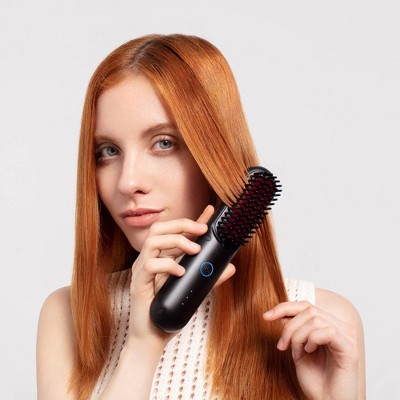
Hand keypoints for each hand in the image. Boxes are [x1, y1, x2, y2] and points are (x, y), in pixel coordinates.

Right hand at [128, 205, 235, 347]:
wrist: (152, 338)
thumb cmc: (170, 312)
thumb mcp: (194, 290)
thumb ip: (210, 277)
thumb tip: (231, 267)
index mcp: (161, 257)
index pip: (175, 232)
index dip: (192, 219)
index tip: (210, 212)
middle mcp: (150, 259)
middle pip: (160, 228)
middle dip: (182, 224)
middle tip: (202, 230)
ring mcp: (142, 270)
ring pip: (153, 241)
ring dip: (177, 241)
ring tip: (194, 249)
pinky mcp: (138, 284)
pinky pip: (149, 265)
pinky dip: (168, 265)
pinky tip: (181, 272)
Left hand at [263, 301, 359, 399]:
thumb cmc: (316, 381)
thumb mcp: (298, 351)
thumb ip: (293, 332)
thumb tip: (280, 314)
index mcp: (328, 325)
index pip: (306, 305)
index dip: (284, 307)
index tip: (266, 316)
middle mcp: (340, 327)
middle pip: (309, 310)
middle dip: (289, 327)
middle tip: (282, 346)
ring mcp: (347, 336)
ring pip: (315, 319)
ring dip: (298, 336)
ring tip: (297, 354)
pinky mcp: (350, 347)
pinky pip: (328, 331)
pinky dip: (312, 340)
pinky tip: (309, 352)